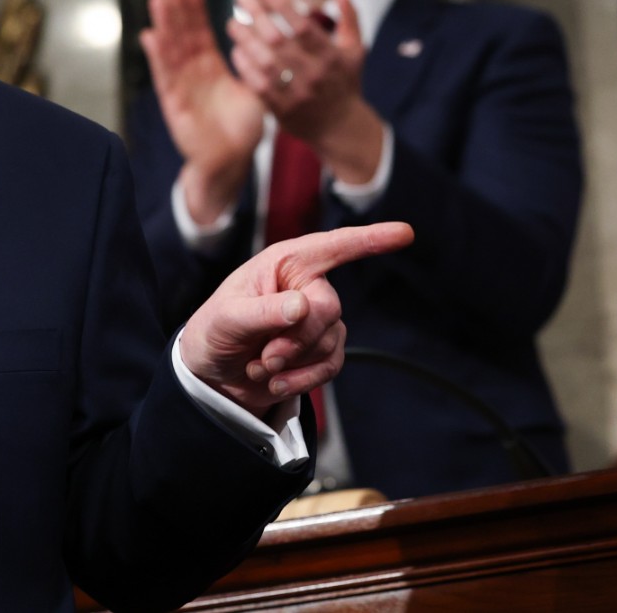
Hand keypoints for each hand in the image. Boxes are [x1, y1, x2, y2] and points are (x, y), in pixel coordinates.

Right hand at [141, 0, 263, 223]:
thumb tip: (272, 40)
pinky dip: (158, 56)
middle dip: (176, 9)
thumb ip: (258, 66)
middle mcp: (193, 74)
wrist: (231, 161)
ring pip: (171, 49)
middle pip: (182, 35)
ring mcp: (181, 87)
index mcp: (211, 69)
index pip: (200, 33)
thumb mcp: (256, 90)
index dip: (195, 10)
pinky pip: (165, 76)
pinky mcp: (174, 103)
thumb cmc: (243, 129)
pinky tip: (150, 35)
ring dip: (164, 23)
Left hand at [180, 222, 414, 414]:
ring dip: (293, 363)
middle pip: (328, 308)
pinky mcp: (321, 349)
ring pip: (330, 340)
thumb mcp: (225, 319)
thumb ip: (263, 312)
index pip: (334, 246)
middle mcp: (307, 285)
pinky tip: (276, 382)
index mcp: (285, 263)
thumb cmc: (213, 332)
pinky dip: (303, 380)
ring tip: (260, 366)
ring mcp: (318, 318)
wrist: (211, 376)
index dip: (371, 239)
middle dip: (296, 339)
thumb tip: (303, 306)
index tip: (405, 233)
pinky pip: (331, 365)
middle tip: (265, 356)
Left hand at [227, 0, 385, 183]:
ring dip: (245, 40)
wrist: (341, 129)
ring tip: (232, 23)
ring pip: (265, 63)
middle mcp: (315, 75)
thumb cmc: (345, 81)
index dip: (282, 6)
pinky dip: (245, 68)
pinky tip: (236, 51)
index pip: (303, 27)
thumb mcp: (355, 49)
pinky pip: (258, 86)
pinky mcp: (283, 110)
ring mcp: (297, 94)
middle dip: (257, 16)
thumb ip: (349, 15)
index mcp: (332, 57)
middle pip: (279, 41)